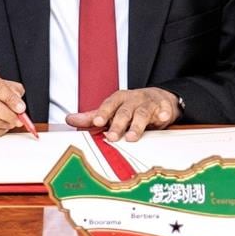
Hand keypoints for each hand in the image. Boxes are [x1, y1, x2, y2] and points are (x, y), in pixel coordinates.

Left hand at [65, 88, 180, 141]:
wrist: (158, 98)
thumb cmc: (131, 106)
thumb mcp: (112, 110)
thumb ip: (92, 116)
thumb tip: (70, 119)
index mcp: (119, 99)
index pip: (109, 104)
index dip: (103, 113)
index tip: (97, 122)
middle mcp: (133, 99)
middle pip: (124, 111)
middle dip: (118, 124)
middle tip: (112, 137)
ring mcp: (148, 103)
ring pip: (142, 113)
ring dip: (137, 125)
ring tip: (132, 137)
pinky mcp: (163, 108)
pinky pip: (164, 110)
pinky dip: (163, 114)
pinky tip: (163, 118)